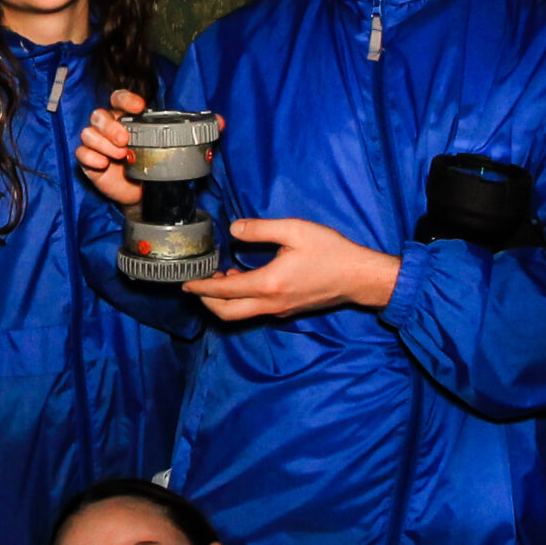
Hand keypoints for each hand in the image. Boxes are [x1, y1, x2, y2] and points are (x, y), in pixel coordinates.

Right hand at [76, 89, 148, 206]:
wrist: (139, 191)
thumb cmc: (146, 164)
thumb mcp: (156, 148)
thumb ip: (158, 135)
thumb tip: (173, 129)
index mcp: (123, 118)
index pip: (118, 99)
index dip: (126, 99)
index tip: (139, 107)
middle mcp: (107, 127)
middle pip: (99, 115)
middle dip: (111, 127)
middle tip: (124, 140)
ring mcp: (95, 143)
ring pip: (88, 133)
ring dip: (103, 144)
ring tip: (120, 155)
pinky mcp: (87, 160)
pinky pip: (81, 153)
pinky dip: (91, 157)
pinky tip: (103, 163)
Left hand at [183, 218, 399, 320]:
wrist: (359, 277)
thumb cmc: (331, 252)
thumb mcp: (295, 231)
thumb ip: (261, 229)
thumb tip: (234, 230)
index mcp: (268, 284)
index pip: (224, 292)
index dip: (201, 287)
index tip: (186, 282)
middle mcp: (270, 304)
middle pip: (227, 313)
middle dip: (207, 301)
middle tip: (197, 284)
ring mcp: (279, 310)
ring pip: (241, 315)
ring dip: (224, 302)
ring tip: (219, 279)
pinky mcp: (288, 310)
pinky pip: (256, 311)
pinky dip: (241, 301)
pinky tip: (243, 282)